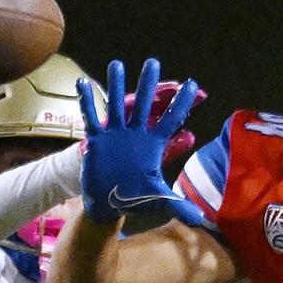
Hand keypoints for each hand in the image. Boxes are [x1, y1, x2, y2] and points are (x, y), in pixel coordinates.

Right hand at [77, 58, 206, 224]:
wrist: (108, 203)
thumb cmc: (135, 198)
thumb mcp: (157, 199)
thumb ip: (177, 205)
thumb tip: (200, 220)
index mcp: (153, 145)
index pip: (171, 120)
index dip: (182, 104)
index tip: (193, 85)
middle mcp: (136, 134)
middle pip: (144, 105)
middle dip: (149, 84)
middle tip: (153, 62)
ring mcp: (116, 134)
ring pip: (117, 105)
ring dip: (116, 86)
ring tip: (117, 64)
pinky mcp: (97, 140)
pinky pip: (91, 117)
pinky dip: (88, 102)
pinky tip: (83, 83)